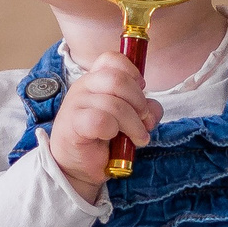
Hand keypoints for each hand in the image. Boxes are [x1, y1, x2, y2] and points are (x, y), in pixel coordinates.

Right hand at [46, 52, 158, 200]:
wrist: (78, 167)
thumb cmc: (101, 140)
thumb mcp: (128, 120)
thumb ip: (144, 110)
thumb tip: (154, 110)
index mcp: (95, 80)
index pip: (111, 59)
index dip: (132, 71)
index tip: (142, 90)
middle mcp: (83, 86)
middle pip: (118, 80)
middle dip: (139, 102)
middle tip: (145, 121)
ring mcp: (76, 104)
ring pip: (114, 104)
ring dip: (134, 124)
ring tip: (138, 138)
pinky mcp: (73, 124)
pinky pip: (101, 120)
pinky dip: (113, 131)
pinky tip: (113, 139)